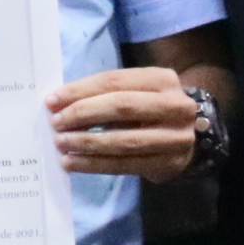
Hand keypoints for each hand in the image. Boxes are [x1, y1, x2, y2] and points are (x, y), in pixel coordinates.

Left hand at [44, 68, 199, 181]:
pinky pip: (125, 165)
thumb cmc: (149, 109)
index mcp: (162, 79)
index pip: (114, 81)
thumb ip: (103, 94)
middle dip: (83, 114)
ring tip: (61, 143)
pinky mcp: (169, 164)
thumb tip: (58, 103)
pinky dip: (94, 165)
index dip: (80, 90)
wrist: (192, 136)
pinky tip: (73, 163)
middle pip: (121, 107)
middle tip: (56, 123)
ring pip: (124, 140)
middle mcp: (175, 106)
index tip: (52, 101)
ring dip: (87, 143)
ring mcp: (176, 137)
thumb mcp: (135, 92)